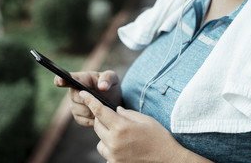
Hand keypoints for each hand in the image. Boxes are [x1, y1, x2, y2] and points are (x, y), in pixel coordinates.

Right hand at [54, 70, 121, 126]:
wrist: (114, 101)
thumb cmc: (111, 86)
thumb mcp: (113, 78)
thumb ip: (108, 78)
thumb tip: (102, 87)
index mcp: (81, 78)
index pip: (67, 78)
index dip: (61, 80)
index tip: (61, 82)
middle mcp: (74, 91)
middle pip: (75, 97)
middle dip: (88, 100)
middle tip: (101, 100)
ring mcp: (74, 104)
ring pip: (79, 110)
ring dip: (92, 111)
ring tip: (103, 107)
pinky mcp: (78, 116)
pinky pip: (82, 120)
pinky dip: (93, 120)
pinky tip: (100, 115)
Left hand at [80, 91, 212, 162]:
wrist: (168, 160)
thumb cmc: (159, 138)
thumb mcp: (145, 119)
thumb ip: (127, 113)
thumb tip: (116, 110)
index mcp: (121, 127)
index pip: (100, 111)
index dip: (90, 101)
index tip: (82, 94)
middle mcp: (114, 142)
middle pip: (97, 125)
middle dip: (102, 119)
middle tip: (114, 118)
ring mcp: (114, 155)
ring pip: (99, 141)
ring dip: (105, 136)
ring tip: (122, 136)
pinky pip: (106, 153)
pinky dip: (111, 149)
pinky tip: (124, 148)